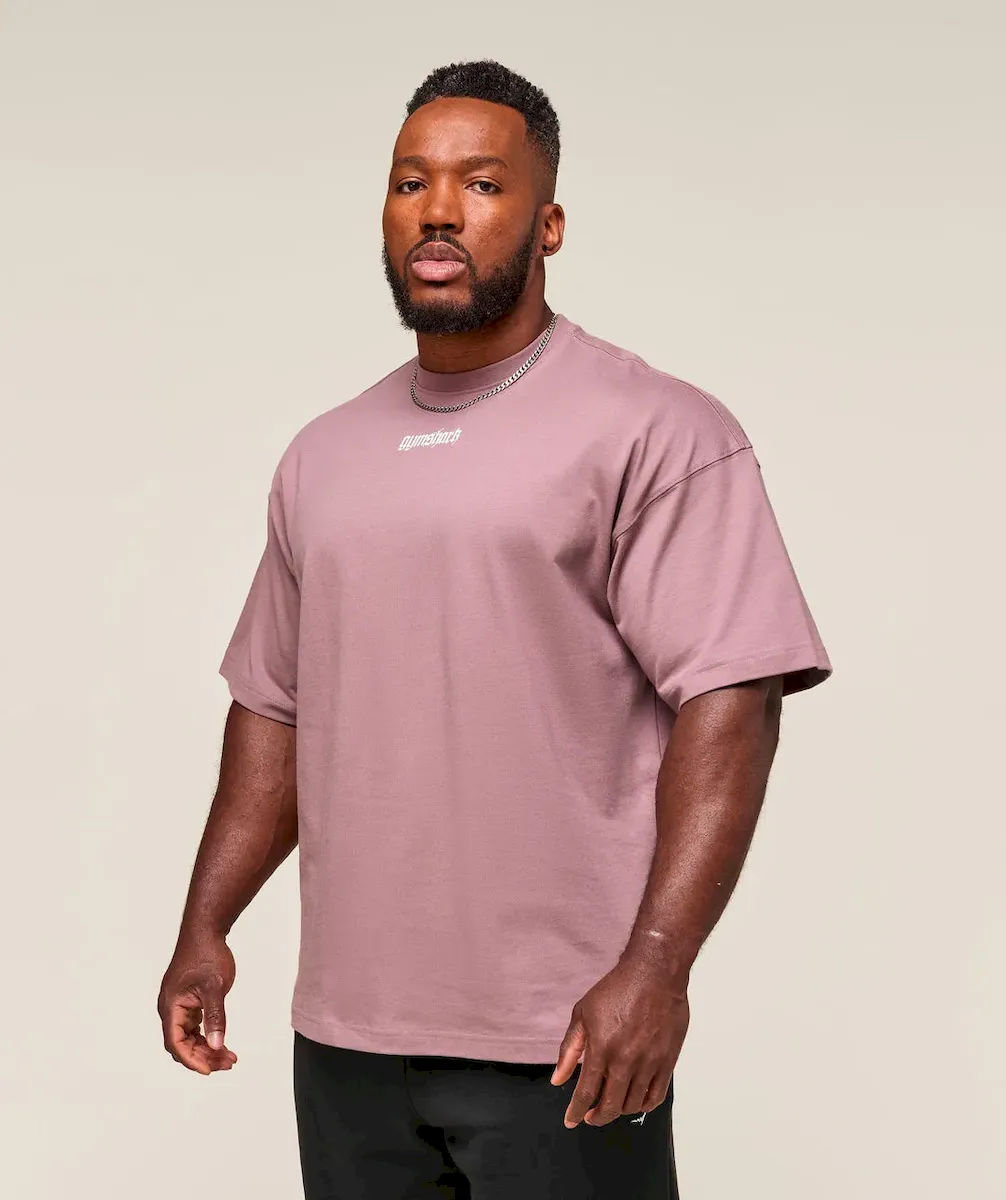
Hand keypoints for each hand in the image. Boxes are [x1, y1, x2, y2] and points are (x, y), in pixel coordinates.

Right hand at [158, 935, 237, 1074]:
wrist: (206, 931)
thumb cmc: (206, 954)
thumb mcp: (215, 986)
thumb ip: (215, 1016)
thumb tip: (218, 1044)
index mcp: (171, 1006)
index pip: (176, 1042)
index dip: (191, 1059)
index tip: (209, 1070)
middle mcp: (171, 1009)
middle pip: (182, 1044)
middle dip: (203, 1057)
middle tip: (227, 1063)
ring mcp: (179, 1006)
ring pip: (189, 1038)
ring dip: (207, 1049)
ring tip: (229, 1058)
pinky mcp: (188, 1002)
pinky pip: (194, 1027)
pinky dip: (207, 1037)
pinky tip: (223, 1043)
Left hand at [550, 951, 688, 1126]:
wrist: (654, 974)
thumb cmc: (616, 989)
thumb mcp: (583, 1013)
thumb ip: (570, 1049)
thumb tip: (558, 1079)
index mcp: (601, 1049)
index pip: (586, 1093)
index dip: (576, 1111)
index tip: (571, 1120)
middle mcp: (626, 1061)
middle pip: (610, 1106)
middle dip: (596, 1117)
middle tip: (590, 1116)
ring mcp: (649, 1063)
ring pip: (633, 1105)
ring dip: (619, 1110)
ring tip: (611, 1105)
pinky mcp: (667, 1061)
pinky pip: (656, 1096)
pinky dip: (644, 1106)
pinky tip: (635, 1102)